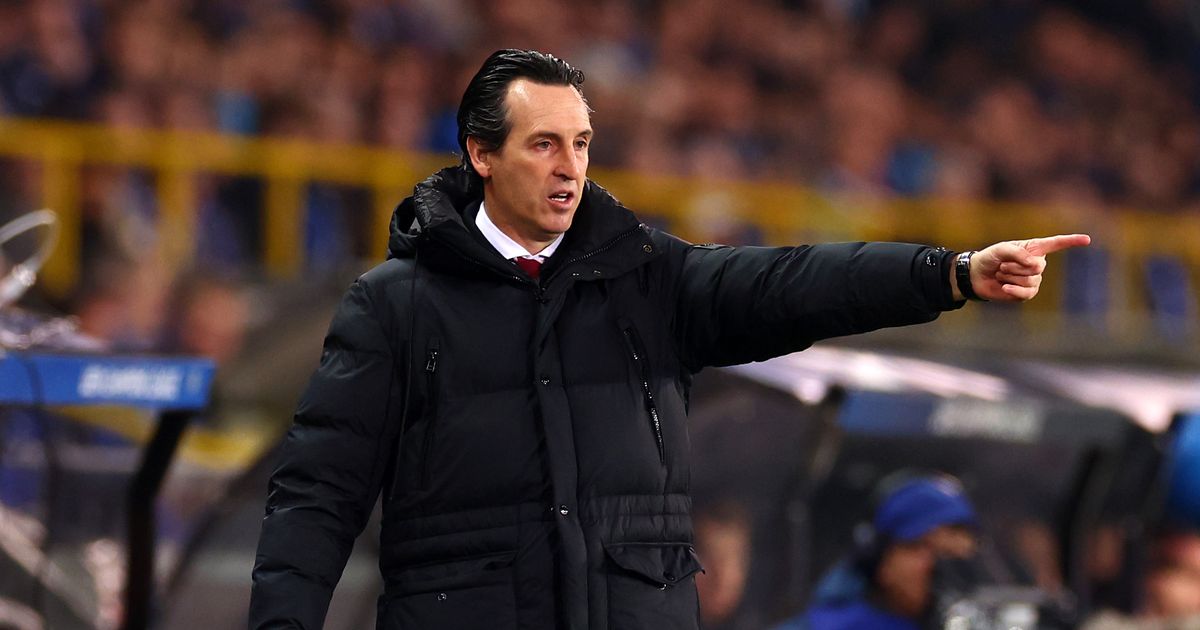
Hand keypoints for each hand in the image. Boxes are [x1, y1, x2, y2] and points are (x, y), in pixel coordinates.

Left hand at [955, 234, 1091, 301]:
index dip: (1072, 241)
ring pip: (1030, 280)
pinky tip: (1004, 287)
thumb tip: (1035, 264)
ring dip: (1010, 276)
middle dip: (1016, 266)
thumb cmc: (989, 258)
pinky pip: (1027, 293)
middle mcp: (1037, 263)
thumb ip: (1018, 253)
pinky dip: (1014, 289)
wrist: (977, 276)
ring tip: (1001, 273)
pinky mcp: (1026, 293)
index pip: (1056, 244)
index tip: (1087, 240)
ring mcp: (1033, 279)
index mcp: (1034, 248)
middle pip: (1038, 266)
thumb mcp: (1001, 249)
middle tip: (1002, 265)